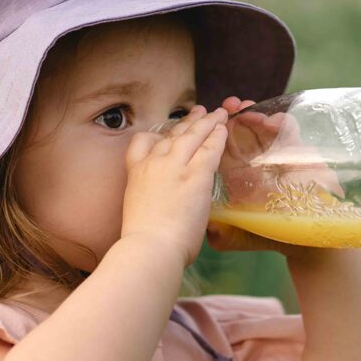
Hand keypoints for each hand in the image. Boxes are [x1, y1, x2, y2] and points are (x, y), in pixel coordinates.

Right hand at [121, 103, 228, 269]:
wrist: (150, 248)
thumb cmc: (144, 241)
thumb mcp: (139, 211)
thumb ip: (153, 199)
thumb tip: (167, 207)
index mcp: (136, 173)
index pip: (143, 142)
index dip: (158, 134)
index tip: (168, 132)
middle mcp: (153, 163)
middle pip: (173, 134)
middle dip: (188, 122)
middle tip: (200, 112)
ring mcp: (174, 166)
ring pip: (193, 135)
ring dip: (207, 122)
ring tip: (218, 114)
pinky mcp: (195, 174)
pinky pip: (210, 148)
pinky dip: (218, 136)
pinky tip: (224, 129)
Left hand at [206, 95, 343, 254]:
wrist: (300, 243)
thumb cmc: (267, 236)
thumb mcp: (233, 235)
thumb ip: (215, 230)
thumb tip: (201, 224)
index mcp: (236, 176)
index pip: (219, 149)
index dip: (210, 134)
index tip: (202, 121)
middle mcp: (254, 164)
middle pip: (240, 133)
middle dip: (233, 116)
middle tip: (228, 105)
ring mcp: (276, 158)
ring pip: (263, 129)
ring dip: (255, 115)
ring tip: (246, 107)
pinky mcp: (298, 158)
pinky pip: (290, 135)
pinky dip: (282, 125)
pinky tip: (273, 121)